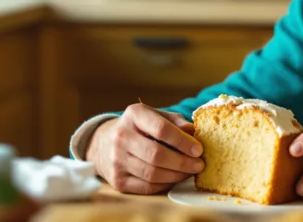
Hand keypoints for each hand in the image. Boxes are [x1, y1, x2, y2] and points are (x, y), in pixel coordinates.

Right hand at [86, 103, 204, 194]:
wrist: (103, 143)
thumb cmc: (138, 128)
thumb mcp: (155, 116)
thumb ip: (175, 122)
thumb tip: (195, 133)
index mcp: (134, 115)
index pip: (161, 129)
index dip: (183, 141)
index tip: (199, 149)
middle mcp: (121, 136)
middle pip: (157, 155)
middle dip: (183, 162)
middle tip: (199, 165)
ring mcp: (117, 160)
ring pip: (153, 173)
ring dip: (176, 175)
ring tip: (189, 172)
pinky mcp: (117, 180)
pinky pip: (147, 187)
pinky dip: (165, 185)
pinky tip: (174, 179)